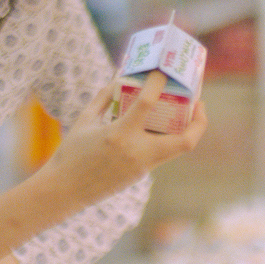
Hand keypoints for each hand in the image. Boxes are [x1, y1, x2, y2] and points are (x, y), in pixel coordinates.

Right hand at [42, 70, 206, 206]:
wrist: (65, 191)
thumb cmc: (71, 153)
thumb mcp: (85, 120)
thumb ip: (103, 98)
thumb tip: (119, 78)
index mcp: (119, 134)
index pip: (147, 103)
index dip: (157, 83)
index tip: (162, 72)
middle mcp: (137, 152)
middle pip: (185, 140)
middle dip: (199, 121)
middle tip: (199, 102)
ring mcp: (142, 166)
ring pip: (177, 149)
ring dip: (186, 130)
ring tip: (185, 112)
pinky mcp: (140, 174)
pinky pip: (161, 154)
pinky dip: (165, 137)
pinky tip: (160, 126)